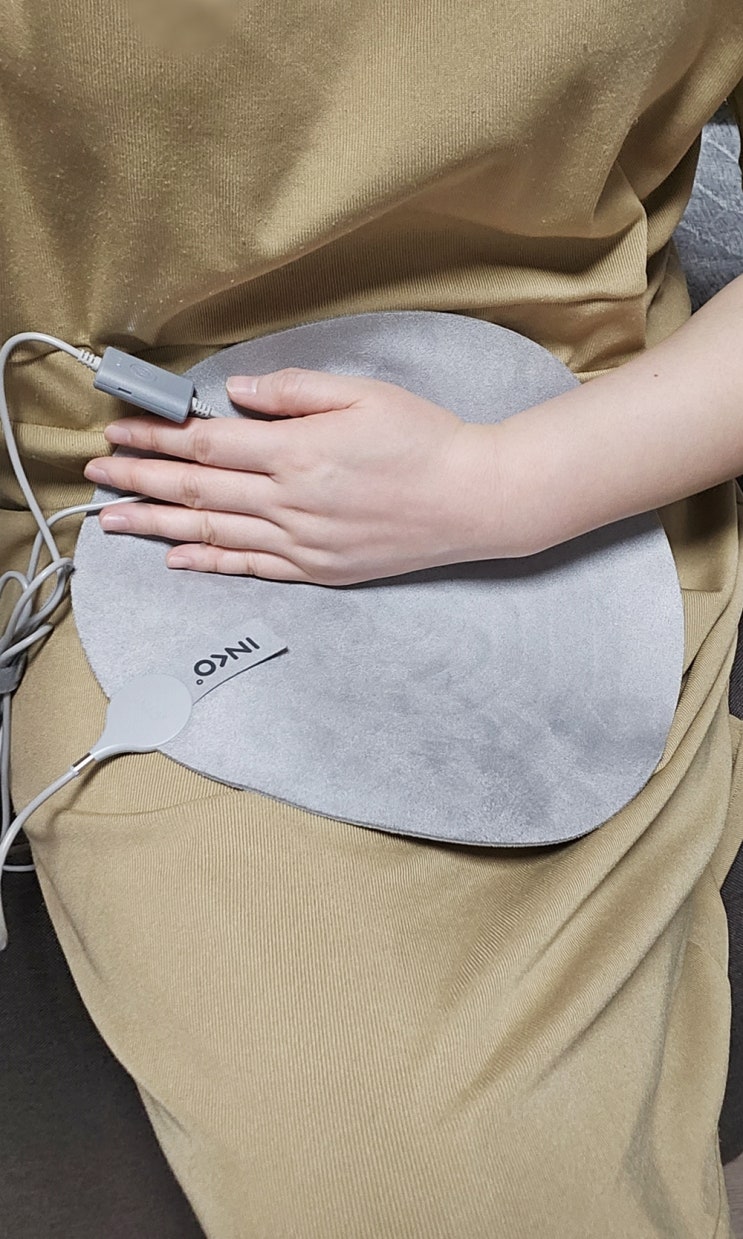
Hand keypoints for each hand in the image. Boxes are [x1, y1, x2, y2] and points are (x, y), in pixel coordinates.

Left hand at [84, 368, 503, 584]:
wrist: (472, 500)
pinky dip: (208, 563)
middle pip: (197, 491)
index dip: (157, 439)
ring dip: (156, 526)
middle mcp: (291, 500)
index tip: (119, 433)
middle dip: (139, 480)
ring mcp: (302, 542)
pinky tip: (175, 559)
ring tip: (111, 522)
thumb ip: (293, 391)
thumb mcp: (362, 393)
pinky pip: (249, 567)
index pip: (207, 444)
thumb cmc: (423, 439)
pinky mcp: (317, 569)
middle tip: (95, 476)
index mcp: (298, 450)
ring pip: (212, 532)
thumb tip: (234, 394)